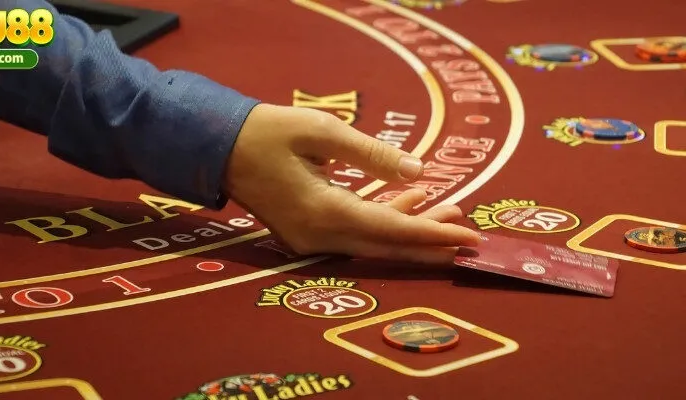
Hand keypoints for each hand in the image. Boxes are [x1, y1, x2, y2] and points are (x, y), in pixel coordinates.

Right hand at [223, 103, 479, 262]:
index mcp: (323, 211)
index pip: (390, 229)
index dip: (432, 234)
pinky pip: (353, 232)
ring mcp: (309, 238)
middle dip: (428, 240)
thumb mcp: (323, 131)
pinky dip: (381, 220)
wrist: (219, 146)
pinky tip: (406, 203)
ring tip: (447, 210)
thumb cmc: (268, 131)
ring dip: (407, 228)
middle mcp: (318, 235)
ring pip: (371, 241)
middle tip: (468, 233)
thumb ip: (373, 154)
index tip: (469, 238)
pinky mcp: (305, 232)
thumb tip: (419, 171)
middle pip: (385, 245)